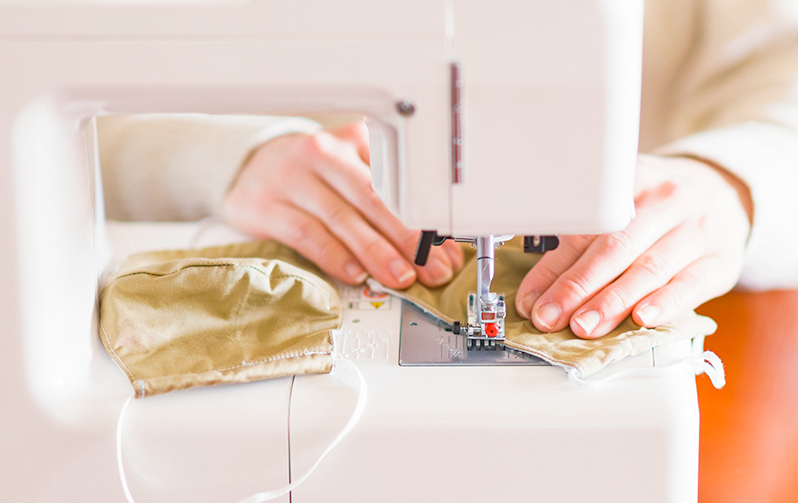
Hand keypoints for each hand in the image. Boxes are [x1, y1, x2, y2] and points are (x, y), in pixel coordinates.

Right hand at [222, 122, 463, 288]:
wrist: (249, 166)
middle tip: (430, 268)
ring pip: (341, 219)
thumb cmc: (312, 173)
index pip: (394, 183)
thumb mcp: (347, 166)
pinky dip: (333, 256)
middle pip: (372, 198)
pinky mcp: (266, 207)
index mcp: (350, 143)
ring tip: (399, 276)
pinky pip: (306, 233)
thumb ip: (386, 196)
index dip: (422, 219)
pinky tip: (354, 272)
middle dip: (406, 238)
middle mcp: (322, 155)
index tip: (442, 249)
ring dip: (374, 252)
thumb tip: (433, 242)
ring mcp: (292, 180)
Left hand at [515, 154, 752, 337]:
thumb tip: (536, 290)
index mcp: (630, 182)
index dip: (554, 266)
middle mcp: (666, 201)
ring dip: (612, 302)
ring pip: (649, 268)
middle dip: (577, 287)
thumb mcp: (620, 207)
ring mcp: (697, 231)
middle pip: (615, 247)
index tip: (531, 299)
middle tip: (550, 317)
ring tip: (583, 326)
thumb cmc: (657, 207)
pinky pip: (691, 284)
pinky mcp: (720, 261)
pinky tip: (642, 319)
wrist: (724, 193)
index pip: (585, 228)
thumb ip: (579, 240)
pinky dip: (664, 304)